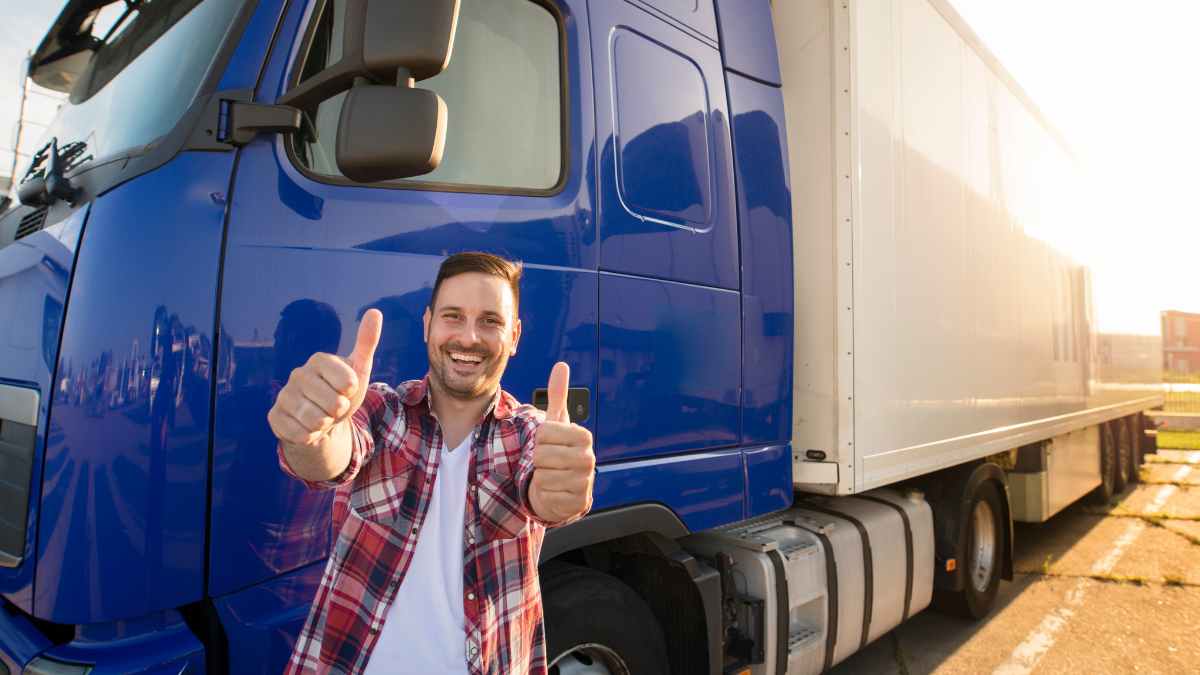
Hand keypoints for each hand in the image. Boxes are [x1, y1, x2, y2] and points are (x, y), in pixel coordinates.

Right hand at [268, 309, 381, 450]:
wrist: (323, 422)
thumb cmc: (342, 393)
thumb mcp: (359, 369)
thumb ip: (366, 342)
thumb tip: (375, 312)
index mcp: (318, 360)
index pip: (347, 382)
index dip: (352, 392)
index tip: (347, 389)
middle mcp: (297, 374)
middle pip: (332, 403)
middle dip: (340, 411)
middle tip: (335, 407)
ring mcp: (283, 395)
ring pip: (316, 420)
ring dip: (326, 424)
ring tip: (323, 417)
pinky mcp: (274, 416)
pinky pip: (300, 433)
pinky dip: (311, 436)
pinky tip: (309, 429)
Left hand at [529, 362, 594, 523]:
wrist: (563, 487)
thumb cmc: (559, 451)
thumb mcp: (557, 424)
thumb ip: (558, 395)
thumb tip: (561, 365)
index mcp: (584, 436)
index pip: (544, 433)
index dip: (539, 439)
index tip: (550, 443)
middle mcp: (588, 458)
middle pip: (541, 455)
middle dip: (539, 460)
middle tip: (550, 462)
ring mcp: (585, 482)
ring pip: (543, 476)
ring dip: (542, 478)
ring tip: (552, 476)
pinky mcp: (577, 502)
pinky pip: (547, 493)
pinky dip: (545, 494)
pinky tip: (555, 491)